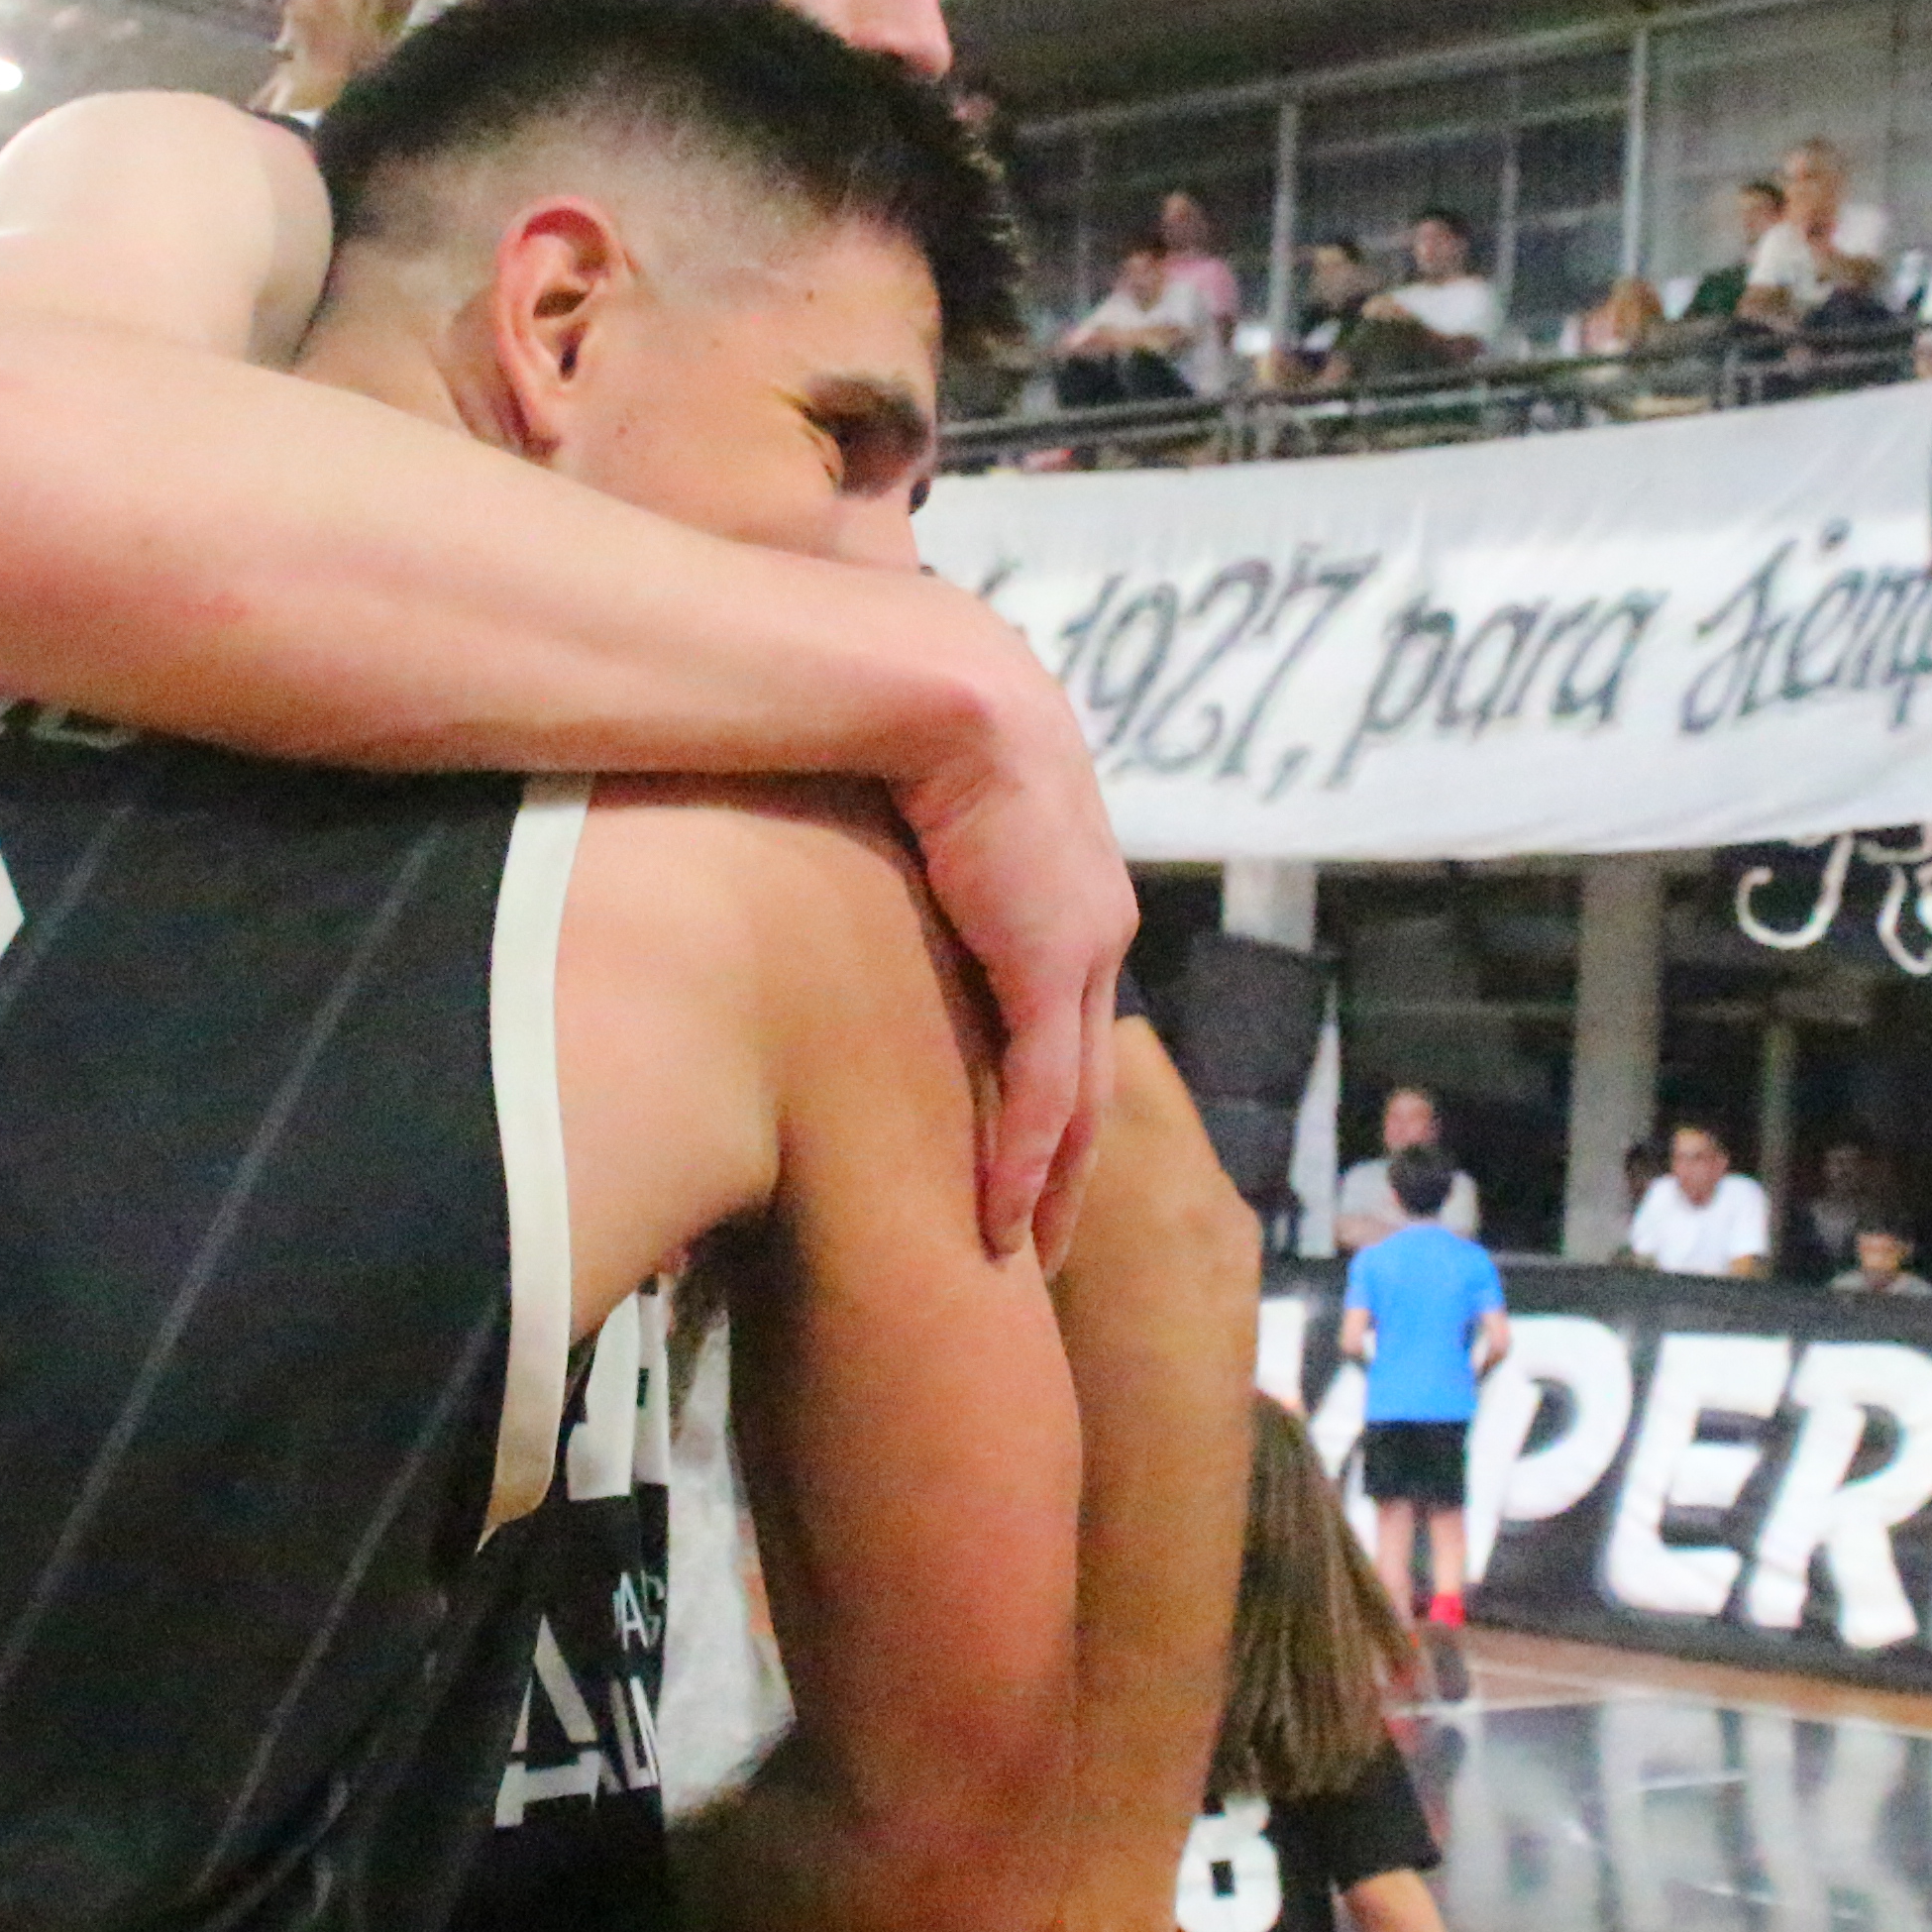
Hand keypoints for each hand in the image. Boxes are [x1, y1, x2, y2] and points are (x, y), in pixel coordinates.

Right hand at [887, 610, 1130, 1265]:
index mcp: (1066, 874)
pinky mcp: (1052, 965)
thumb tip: (835, 853)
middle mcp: (1096, 915)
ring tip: (1022, 1255)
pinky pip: (1045, 1093)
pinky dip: (1023, 1165)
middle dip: (1068, 1158)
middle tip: (1041, 1232)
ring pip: (1079, 1097)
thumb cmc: (902, 707)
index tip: (1019, 1136)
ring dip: (1052, 1183)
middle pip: (1089, 1066)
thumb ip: (900, 838)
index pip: (1064, 1002)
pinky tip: (997, 1226)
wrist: (937, 677)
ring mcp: (1085, 944)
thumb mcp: (912, 790)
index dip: (1046, 1077)